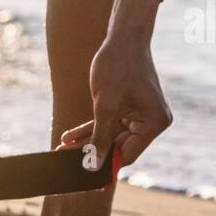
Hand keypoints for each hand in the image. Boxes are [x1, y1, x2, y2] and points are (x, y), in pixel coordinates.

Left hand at [60, 0, 169, 166]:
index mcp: (154, 123)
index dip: (105, 167)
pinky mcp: (126, 108)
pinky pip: (106, 124)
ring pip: (108, 136)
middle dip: (91, 154)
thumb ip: (100, 138)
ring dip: (86, 142)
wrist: (122, 36)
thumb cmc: (118, 66)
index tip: (83, 179)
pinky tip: (68, 137)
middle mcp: (150, 122)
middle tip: (66, 165)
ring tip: (61, 151)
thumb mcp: (105, 106)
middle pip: (117, 147)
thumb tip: (93, 166)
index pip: (127, 154)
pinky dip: (89, 129)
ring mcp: (138, 116)